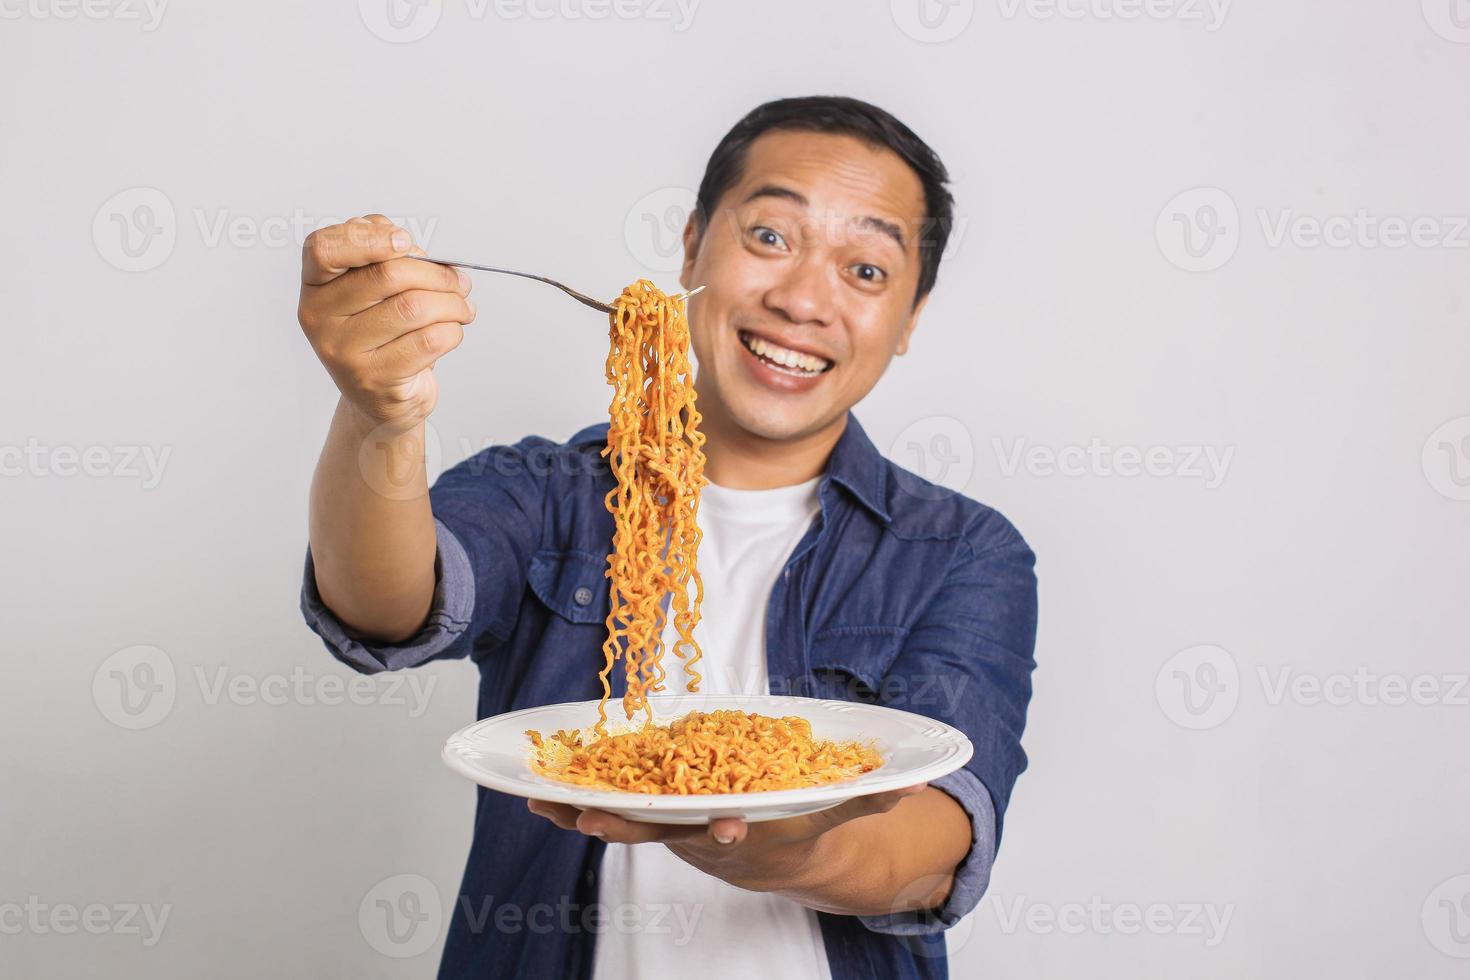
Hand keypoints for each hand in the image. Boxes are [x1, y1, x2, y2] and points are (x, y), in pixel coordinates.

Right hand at [298, 214, 475, 433]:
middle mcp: (320, 319)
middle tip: (459, 281)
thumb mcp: (372, 290)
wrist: (382, 397)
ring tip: (462, 307)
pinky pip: (429, 340)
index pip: (324, 249)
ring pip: (414, 307)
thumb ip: (382, 255)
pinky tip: (452, 331)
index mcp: (315, 287)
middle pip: (387, 275)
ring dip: (453, 303)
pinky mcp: (376, 379)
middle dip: (436, 274)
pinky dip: (453, 330)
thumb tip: (408, 244)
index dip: (368, 237)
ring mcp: (344, 352)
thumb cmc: (382, 334)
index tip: (405, 241)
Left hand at [526, 784, 927, 895]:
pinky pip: (610, 813)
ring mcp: (674, 831)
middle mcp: (706, 838)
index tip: (728, 824)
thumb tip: (914, 782)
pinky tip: (538, 793)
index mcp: (753, 832)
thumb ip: (870, 794)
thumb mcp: (841, 809)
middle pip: (665, 834)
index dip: (732, 830)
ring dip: (585, 815)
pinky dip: (575, 806)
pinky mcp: (655, 819)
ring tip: (542, 800)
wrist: (779, 854)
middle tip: (599, 820)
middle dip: (632, 827)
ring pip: (626, 824)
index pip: (742, 835)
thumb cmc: (807, 821)